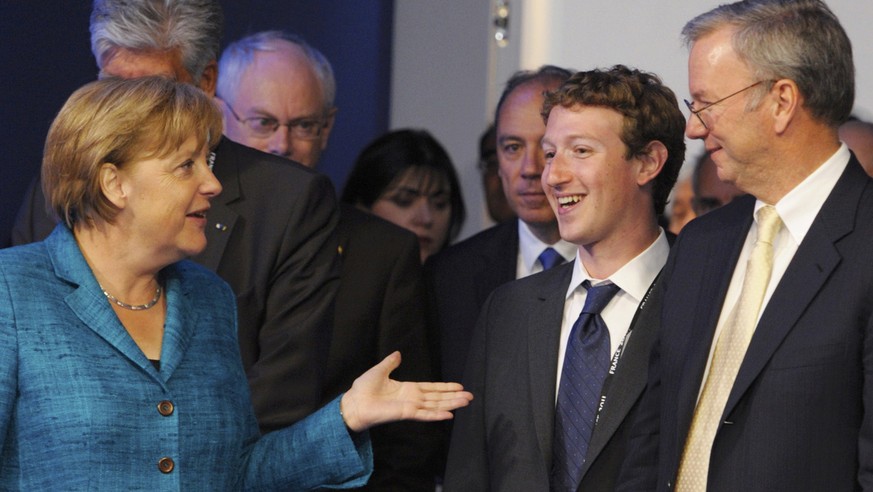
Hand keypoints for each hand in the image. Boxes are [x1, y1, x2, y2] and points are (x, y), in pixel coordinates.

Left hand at [340, 351, 472, 431]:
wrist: (354, 403)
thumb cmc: (363, 389)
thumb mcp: (379, 370)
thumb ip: (390, 363)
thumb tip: (397, 353)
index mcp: (407, 389)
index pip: (431, 388)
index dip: (445, 387)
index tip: (459, 386)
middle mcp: (412, 398)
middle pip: (438, 397)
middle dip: (454, 396)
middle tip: (470, 396)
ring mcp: (410, 407)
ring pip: (435, 405)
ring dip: (451, 404)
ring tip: (466, 402)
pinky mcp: (405, 413)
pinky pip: (424, 414)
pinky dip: (436, 415)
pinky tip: (449, 414)